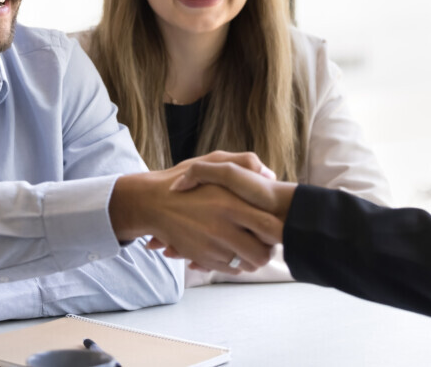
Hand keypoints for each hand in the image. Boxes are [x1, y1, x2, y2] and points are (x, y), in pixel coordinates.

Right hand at [110, 151, 282, 273]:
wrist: (150, 203)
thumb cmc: (186, 180)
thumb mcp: (214, 161)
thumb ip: (245, 162)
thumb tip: (269, 174)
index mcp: (230, 205)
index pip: (270, 228)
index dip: (279, 231)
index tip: (279, 225)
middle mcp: (221, 230)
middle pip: (262, 254)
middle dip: (270, 251)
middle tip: (268, 242)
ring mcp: (210, 247)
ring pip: (246, 265)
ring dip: (253, 259)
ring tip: (252, 246)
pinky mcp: (201, 258)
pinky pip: (229, 269)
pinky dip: (236, 264)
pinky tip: (234, 250)